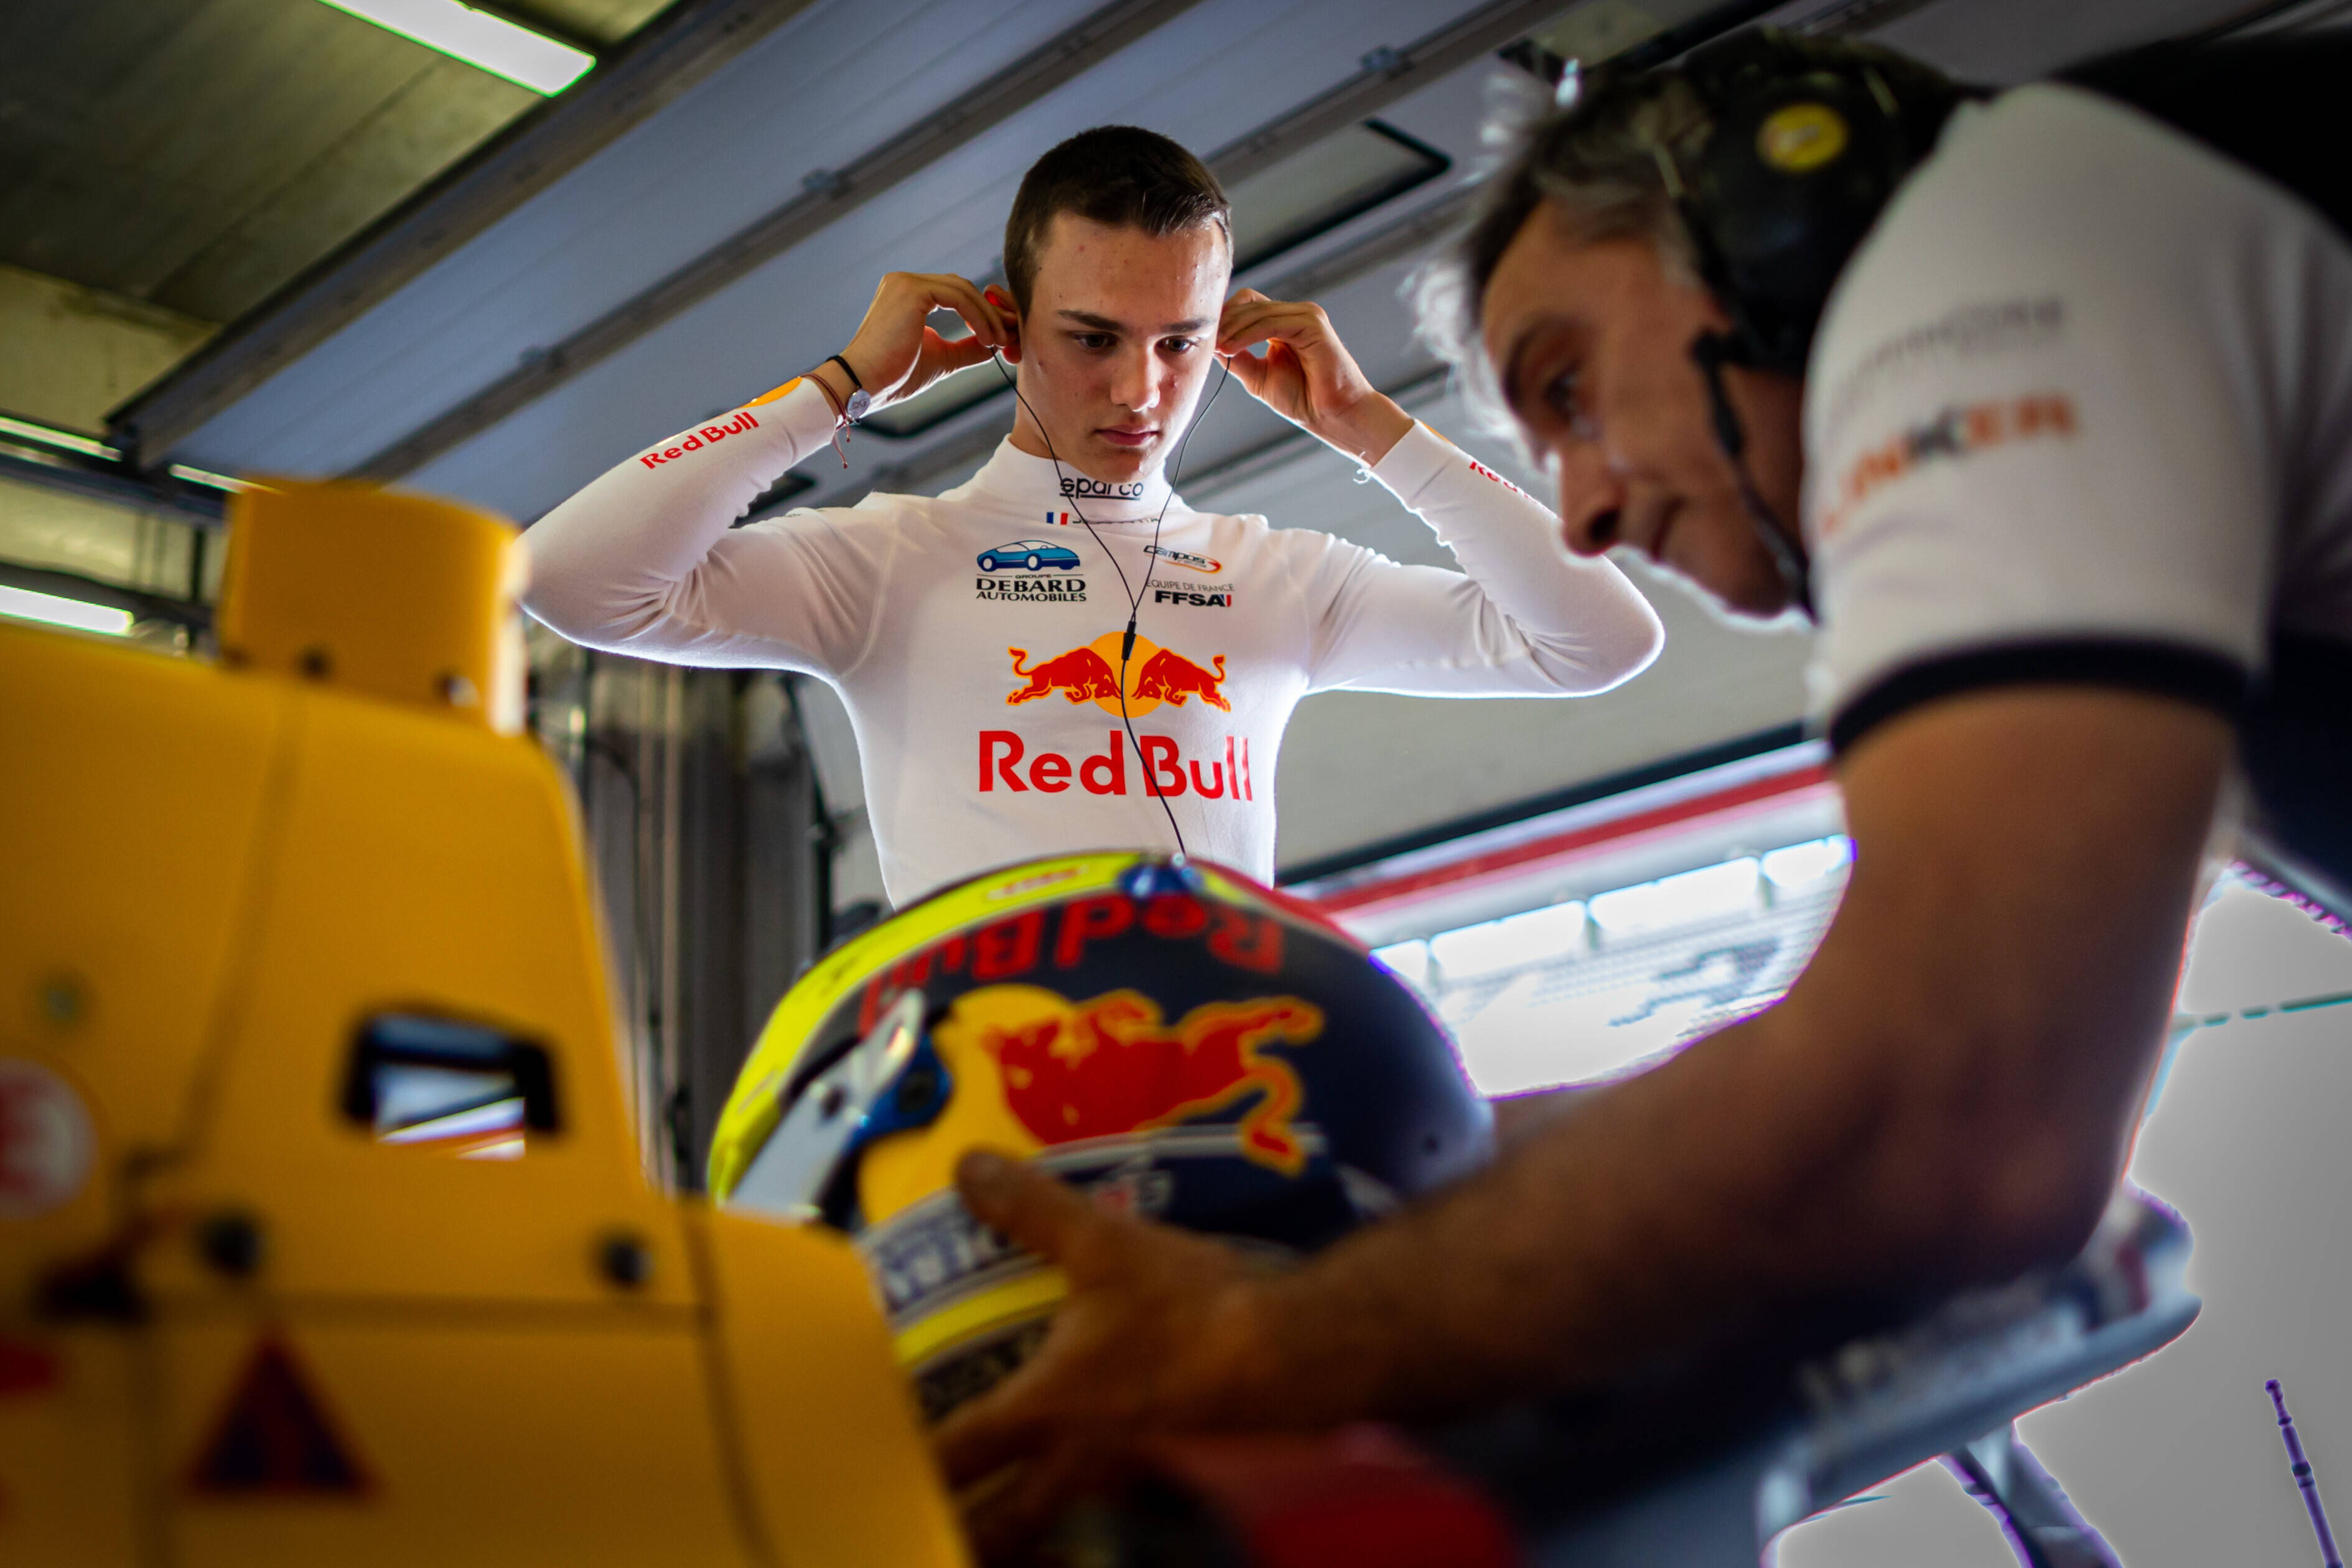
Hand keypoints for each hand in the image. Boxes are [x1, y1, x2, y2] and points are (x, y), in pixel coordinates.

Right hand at [827, 273, 1013, 412]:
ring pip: (963, 290)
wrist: (863, 385)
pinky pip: (958, 297)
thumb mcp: (941, 359)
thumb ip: (967, 347)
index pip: (956, 294)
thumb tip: (996, 343)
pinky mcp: (911, 290)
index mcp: (908, 295)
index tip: (1001, 338)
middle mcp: (905, 282)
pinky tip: (989, 339)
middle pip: (962, 287)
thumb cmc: (894, 377)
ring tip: (1000, 342)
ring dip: (988, 316)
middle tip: (1009, 337)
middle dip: (991, 311)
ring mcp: (906, 283)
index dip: (983, 313)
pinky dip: (979, 316)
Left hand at [933, 1150, 1271, 1558]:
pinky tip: (1099, 1501)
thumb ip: (1032, 1209)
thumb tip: (969, 1168)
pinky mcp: (1181, 1492)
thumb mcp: (1105, 1245)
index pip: (956, 1458)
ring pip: (1058, 1538)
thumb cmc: (1195, 1308)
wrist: (1301, 1356)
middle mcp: (1079, 1469)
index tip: (875, 1477)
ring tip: (1005, 1521)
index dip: (910, 1470)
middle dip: (963, 1537)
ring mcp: (1132, 1492)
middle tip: (930, 1528)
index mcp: (1047, 1413)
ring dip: (1024, 1536)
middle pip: (999, 1534)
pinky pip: (1121, 1525)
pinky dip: (1097, 1527)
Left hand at [1217, 289, 1411, 466]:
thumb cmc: (1304, 399)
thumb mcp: (1259, 376)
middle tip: (1203, 341)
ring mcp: (1306, 316)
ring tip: (1216, 348)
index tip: (1202, 338)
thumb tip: (1210, 344)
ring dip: (1231, 329)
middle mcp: (1295, 314)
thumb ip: (1239, 356)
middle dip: (1223, 322)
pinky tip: (1231, 348)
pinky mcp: (1313, 324)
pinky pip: (1271, 322)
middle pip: (1248, 303)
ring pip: (1257, 311)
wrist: (1333, 416)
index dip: (1223, 318)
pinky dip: (1247, 334)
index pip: (1247, 306)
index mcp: (1284, 324)